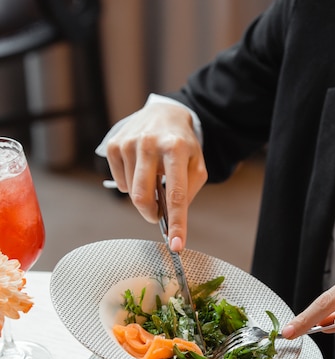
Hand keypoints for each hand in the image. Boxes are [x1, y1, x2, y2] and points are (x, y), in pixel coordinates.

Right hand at [105, 102, 207, 249]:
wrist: (164, 113)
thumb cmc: (182, 144)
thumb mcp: (196, 164)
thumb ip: (188, 191)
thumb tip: (171, 217)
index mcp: (175, 149)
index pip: (176, 195)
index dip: (176, 223)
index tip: (176, 246)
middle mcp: (149, 144)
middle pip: (143, 197)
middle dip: (151, 213)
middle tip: (158, 214)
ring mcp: (128, 143)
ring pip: (131, 192)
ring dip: (143, 196)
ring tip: (153, 178)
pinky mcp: (113, 145)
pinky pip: (120, 183)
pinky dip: (130, 185)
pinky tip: (139, 170)